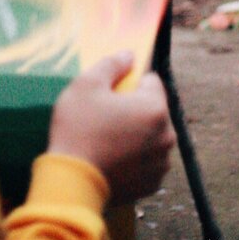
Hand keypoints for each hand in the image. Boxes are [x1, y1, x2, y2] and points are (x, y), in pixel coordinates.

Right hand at [47, 52, 174, 205]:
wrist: (72, 184)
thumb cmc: (78, 129)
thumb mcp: (87, 84)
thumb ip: (112, 64)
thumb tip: (129, 55)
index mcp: (155, 108)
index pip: (151, 81)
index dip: (130, 83)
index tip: (110, 94)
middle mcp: (166, 136)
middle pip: (153, 109)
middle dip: (134, 109)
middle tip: (104, 117)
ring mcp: (161, 164)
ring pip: (150, 136)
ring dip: (136, 134)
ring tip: (106, 140)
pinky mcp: (152, 185)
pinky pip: (146, 160)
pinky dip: (134, 157)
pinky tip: (111, 159)